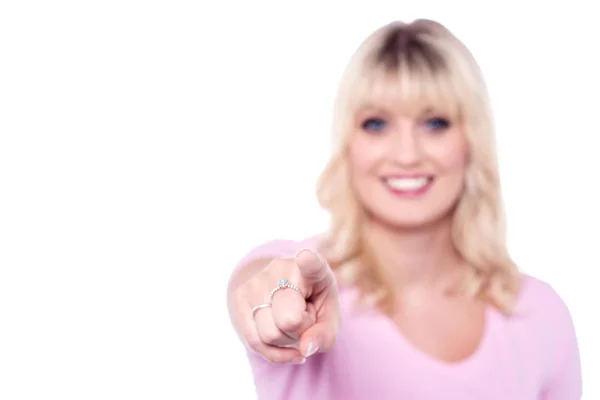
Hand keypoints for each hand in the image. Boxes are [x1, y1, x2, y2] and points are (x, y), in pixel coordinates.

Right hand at [231, 249, 339, 363]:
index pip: (311, 264)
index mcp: (313, 268)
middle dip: (300, 332)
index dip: (309, 262)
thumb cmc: (313, 304)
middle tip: (304, 319)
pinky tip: (284, 344)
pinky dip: (272, 352)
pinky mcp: (240, 296)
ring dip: (285, 341)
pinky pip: (254, 342)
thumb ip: (324, 335)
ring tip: (291, 324)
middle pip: (289, 321)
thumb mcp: (329, 318)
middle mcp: (281, 269)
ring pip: (269, 335)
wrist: (284, 290)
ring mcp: (257, 281)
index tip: (306, 257)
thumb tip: (304, 349)